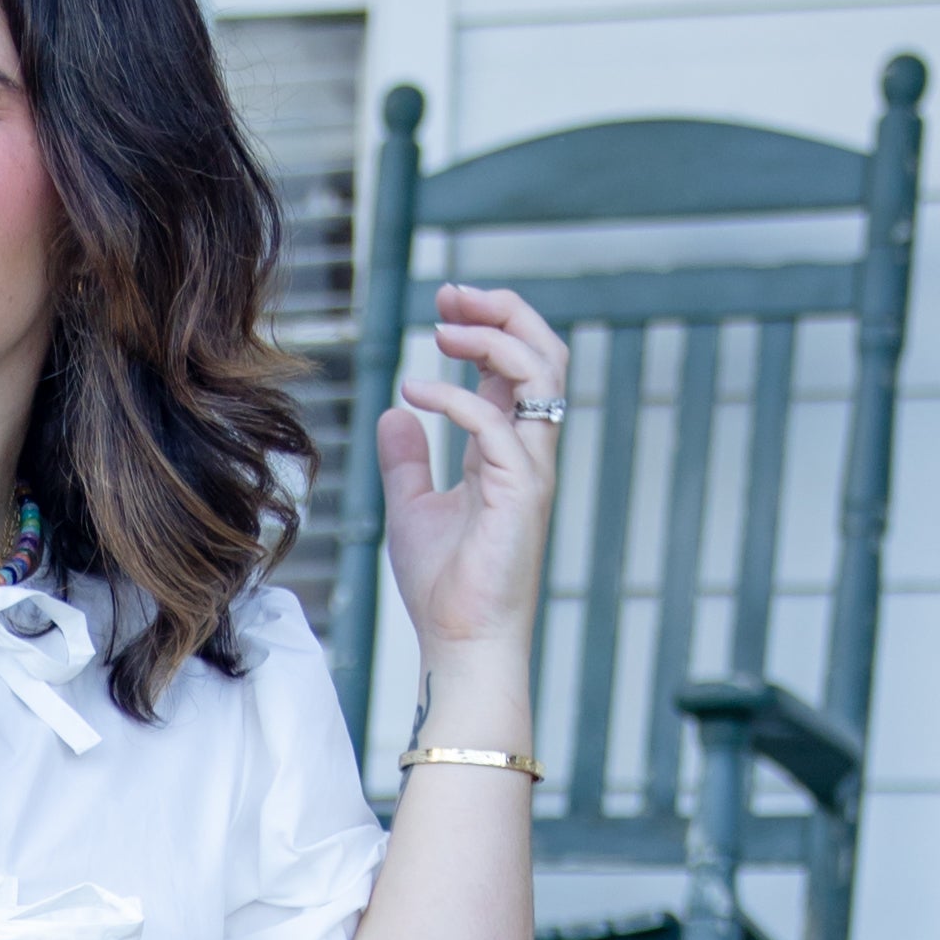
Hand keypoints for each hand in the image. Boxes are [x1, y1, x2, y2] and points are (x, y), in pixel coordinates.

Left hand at [376, 279, 567, 677]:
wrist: (461, 645)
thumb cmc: (446, 588)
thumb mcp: (413, 509)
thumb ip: (408, 461)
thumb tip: (394, 413)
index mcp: (510, 452)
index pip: (518, 369)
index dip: (488, 327)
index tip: (445, 307)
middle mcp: (529, 453)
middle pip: (545, 355)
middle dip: (504, 312)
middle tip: (451, 295)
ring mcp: (531, 470)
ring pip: (539, 374)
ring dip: (491, 339)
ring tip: (442, 329)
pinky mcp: (520, 493)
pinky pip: (494, 424)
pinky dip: (453, 397)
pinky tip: (414, 391)